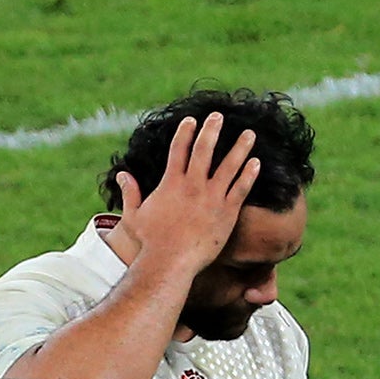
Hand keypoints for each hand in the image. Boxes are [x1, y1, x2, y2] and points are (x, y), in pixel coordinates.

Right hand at [109, 112, 260, 272]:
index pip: (178, 150)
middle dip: (212, 130)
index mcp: (170, 183)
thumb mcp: (135, 215)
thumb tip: (123, 174)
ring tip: (249, 133)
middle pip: (203, 150)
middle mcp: (192, 186)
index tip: (191, 120)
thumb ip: (131, 192)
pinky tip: (257, 162)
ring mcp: (211, 198)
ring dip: (239, 147)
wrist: (170, 262)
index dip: (185, 133)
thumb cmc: (151, 243)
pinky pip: (241, 189)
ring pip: (228, 166)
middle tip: (219, 116)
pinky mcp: (227, 212)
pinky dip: (249, 175)